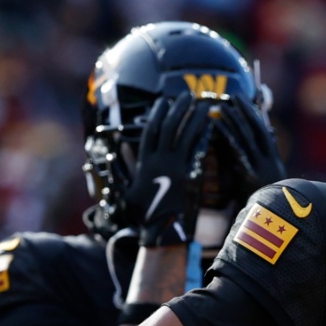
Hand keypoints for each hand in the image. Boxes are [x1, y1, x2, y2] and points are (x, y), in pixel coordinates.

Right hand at [124, 93, 212, 245]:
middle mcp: (160, 161)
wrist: (162, 231)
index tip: (164, 101)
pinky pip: (198, 151)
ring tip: (203, 104)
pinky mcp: (191, 175)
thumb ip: (120, 170)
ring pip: (186, 136)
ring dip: (194, 118)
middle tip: (187, 95)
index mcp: (144, 163)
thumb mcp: (125, 191)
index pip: (150, 132)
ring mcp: (176, 167)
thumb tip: (114, 152)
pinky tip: (211, 125)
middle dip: (178, 109)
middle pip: (170, 128)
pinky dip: (204, 136)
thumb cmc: (143, 214)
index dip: (157, 115)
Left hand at [212, 93, 285, 202]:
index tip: (243, 101)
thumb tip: (264, 138)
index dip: (254, 115)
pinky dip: (228, 136)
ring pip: (247, 138)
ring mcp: (260, 167)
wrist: (271, 224)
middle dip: (246, 111)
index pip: (264, 131)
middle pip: (257, 130)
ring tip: (222, 105)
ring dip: (235, 119)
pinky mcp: (250, 175)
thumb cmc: (263, 204)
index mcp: (273, 160)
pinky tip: (216, 125)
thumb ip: (262, 159)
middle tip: (233, 95)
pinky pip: (238, 151)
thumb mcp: (266, 181)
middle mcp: (269, 161)